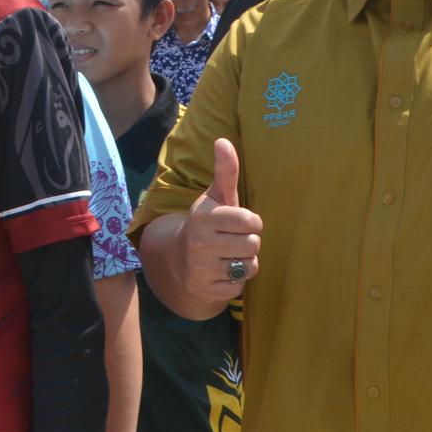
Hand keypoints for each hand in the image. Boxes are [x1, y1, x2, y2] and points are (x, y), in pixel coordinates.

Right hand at [178, 139, 260, 307]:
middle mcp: (199, 242)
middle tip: (232, 241)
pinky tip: (221, 272)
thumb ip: (225, 171)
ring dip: (244, 262)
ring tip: (229, 256)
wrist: (178, 258)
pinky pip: (239, 287)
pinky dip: (235, 281)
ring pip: (249, 267)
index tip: (239, 223)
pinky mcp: (205, 290)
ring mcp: (200, 268)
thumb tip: (223, 141)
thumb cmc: (208, 223)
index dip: (251, 222)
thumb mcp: (216, 197)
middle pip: (253, 245)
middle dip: (248, 243)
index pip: (250, 221)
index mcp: (203, 217)